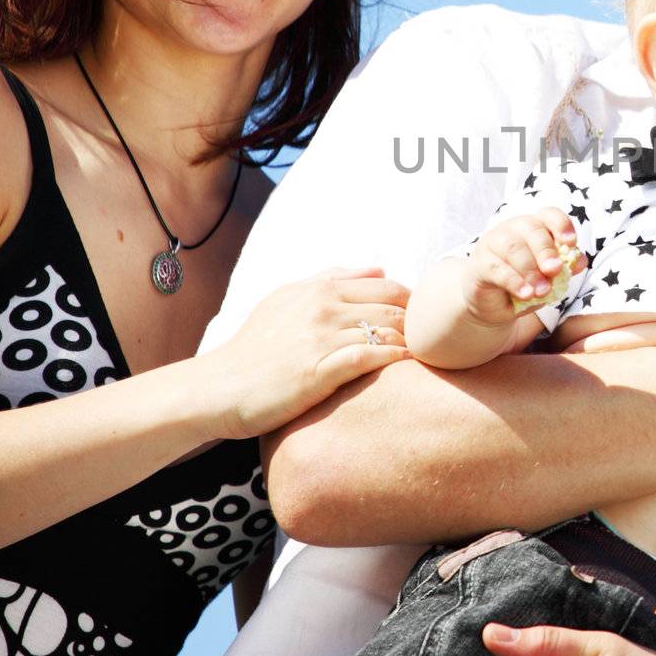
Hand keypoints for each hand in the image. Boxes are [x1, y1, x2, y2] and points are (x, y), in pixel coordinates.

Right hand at [204, 268, 408, 439]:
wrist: (219, 387)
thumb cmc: (255, 347)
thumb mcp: (288, 300)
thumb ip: (334, 280)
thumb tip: (380, 268)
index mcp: (320, 289)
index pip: (387, 287)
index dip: (414, 304)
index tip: (427, 322)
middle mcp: (322, 307)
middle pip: (394, 308)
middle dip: (421, 324)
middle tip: (436, 343)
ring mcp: (321, 337)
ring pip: (387, 330)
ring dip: (412, 344)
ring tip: (428, 358)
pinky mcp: (318, 370)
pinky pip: (370, 357)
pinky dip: (394, 359)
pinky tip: (405, 367)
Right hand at [464, 210, 584, 324]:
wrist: (493, 304)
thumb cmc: (526, 283)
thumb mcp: (549, 278)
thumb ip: (564, 269)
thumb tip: (581, 262)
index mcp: (535, 227)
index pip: (549, 215)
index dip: (561, 225)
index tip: (570, 242)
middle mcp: (513, 229)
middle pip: (532, 230)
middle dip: (546, 251)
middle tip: (555, 270)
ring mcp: (493, 243)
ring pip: (513, 248)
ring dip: (530, 270)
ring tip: (542, 291)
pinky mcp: (479, 264)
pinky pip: (497, 268)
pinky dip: (514, 281)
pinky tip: (526, 294)